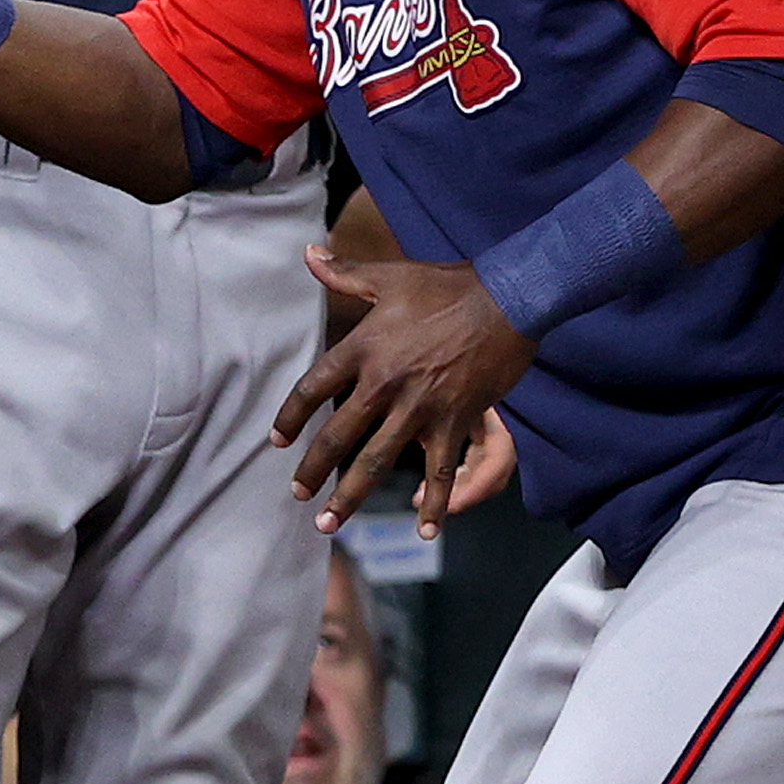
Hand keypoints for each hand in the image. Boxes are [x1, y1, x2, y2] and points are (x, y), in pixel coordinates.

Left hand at [270, 245, 537, 540]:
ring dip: (351, 496)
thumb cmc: (446, 285)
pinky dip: (434, 504)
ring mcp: (419, 406)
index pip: (313, 388)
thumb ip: (344, 273)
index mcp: (363, 347)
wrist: (507, 298)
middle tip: (297, 496)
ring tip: (329, 524)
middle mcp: (384, 382)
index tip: (276, 441)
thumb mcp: (389, 276)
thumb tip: (308, 253)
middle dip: (313, 470)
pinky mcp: (455, 421)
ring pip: (377, 461)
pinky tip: (425, 530)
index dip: (291, 416)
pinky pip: (440, 471)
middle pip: (337, 435)